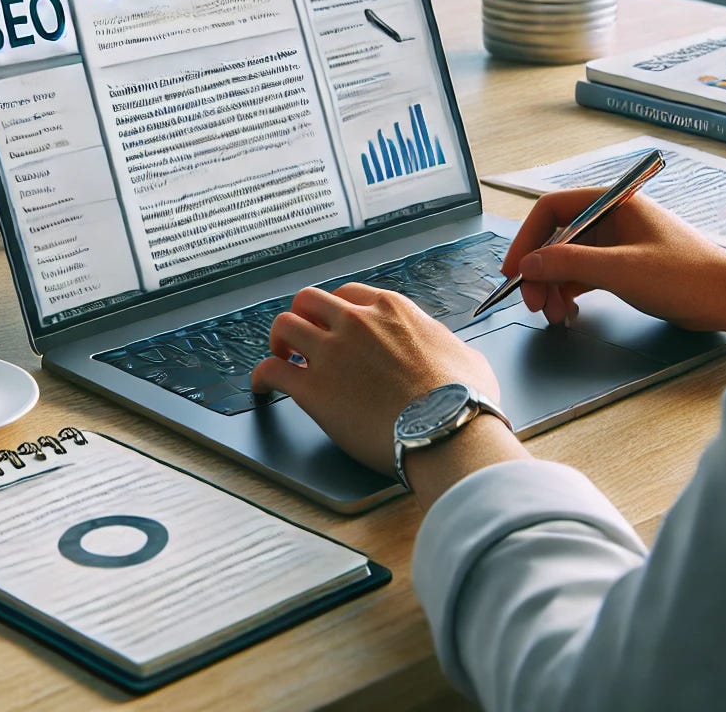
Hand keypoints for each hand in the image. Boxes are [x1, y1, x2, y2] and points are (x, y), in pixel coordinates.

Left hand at [250, 282, 502, 478]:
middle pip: (309, 300)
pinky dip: (261, 375)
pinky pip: (271, 370)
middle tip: (303, 337)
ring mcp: (331, 352)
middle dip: (303, 316)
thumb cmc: (464, 399)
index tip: (334, 324)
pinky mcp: (313, 388)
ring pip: (285, 325)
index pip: (349, 294)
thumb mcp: (464, 355)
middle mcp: (356, 322)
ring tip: (280, 355)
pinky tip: (261, 385)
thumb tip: (447, 348)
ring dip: (279, 340)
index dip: (337, 310)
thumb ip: (444, 344)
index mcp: (391, 310)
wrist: (448, 430)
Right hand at [504, 188, 725, 333]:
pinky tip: (565, 311)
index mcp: (612, 203)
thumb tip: (527, 264)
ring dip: (551, 286)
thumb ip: (568, 263)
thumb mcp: (620, 269)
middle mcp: (610, 218)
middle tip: (531, 300)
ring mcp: (615, 243)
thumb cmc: (688, 277)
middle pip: (555, 237)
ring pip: (565, 260)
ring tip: (550, 313)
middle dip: (538, 270)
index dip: (527, 238)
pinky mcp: (621, 266)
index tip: (514, 268)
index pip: (551, 209)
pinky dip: (568, 292)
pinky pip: (581, 275)